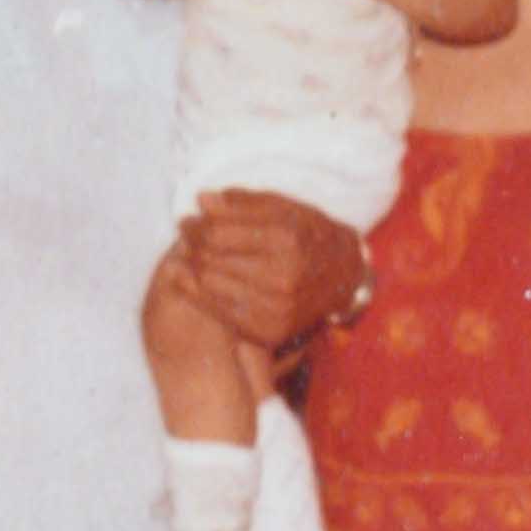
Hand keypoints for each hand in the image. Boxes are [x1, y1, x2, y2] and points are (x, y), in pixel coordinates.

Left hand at [169, 189, 361, 352]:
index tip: (188, 220)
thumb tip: (201, 200)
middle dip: (191, 245)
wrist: (345, 278)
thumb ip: (243, 203)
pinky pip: (220, 313)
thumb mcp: (286, 208)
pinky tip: (191, 281)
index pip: (218, 233)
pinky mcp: (270, 330)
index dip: (196, 226)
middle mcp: (282, 276)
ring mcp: (276, 308)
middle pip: (211, 260)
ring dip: (190, 270)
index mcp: (286, 240)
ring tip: (185, 257)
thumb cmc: (311, 235)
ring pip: (211, 287)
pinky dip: (199, 295)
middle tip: (185, 237)